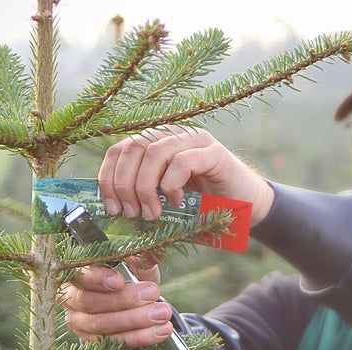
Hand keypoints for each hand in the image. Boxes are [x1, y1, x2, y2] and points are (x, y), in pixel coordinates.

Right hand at [60, 257, 175, 347]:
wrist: (136, 304)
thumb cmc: (130, 278)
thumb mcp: (137, 265)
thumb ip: (142, 258)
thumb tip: (150, 252)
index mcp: (77, 272)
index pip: (79, 274)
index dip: (97, 279)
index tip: (120, 282)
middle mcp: (72, 298)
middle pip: (89, 301)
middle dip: (123, 300)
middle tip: (152, 294)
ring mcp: (79, 322)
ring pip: (101, 325)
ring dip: (135, 320)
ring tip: (161, 314)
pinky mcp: (92, 342)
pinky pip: (113, 343)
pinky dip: (139, 337)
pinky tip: (160, 331)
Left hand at [98, 126, 274, 224]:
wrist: (242, 206)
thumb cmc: (199, 205)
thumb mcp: (161, 199)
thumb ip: (139, 195)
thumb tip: (109, 208)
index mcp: (155, 142)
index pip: (119, 149)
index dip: (109, 177)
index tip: (111, 207)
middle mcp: (172, 134)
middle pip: (133, 148)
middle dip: (125, 185)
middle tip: (132, 214)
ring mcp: (194, 139)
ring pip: (154, 153)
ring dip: (146, 188)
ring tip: (152, 213)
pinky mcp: (213, 152)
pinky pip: (182, 162)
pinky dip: (172, 185)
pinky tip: (176, 201)